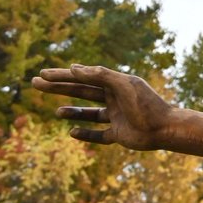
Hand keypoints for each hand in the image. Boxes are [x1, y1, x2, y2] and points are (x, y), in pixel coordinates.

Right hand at [33, 65, 175, 150]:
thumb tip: (74, 68)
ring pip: (89, 114)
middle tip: (36, 84)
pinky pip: (98, 135)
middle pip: (82, 91)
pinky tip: (72, 132)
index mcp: (116, 84)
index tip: (44, 74)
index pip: (84, 77)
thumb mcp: (124, 85)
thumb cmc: (146, 104)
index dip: (63, 75)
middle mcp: (115, 99)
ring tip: (58, 112)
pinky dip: (85, 134)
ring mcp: (117, 116)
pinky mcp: (119, 134)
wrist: (165, 128)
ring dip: (73, 112)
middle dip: (60, 88)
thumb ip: (100, 75)